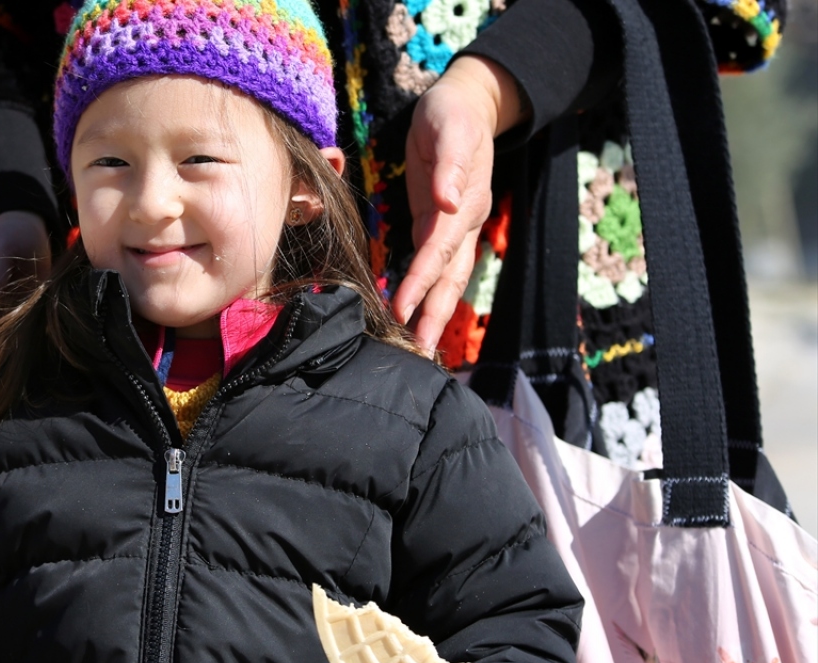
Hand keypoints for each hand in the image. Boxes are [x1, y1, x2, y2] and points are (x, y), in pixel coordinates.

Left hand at [396, 55, 527, 352]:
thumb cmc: (453, 114)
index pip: (439, 250)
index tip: (401, 308)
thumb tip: (448, 200)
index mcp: (464, 204)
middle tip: (418, 350)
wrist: (467, 106)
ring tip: (418, 344)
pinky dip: (425, 291)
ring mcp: (452, 227)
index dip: (421, 280)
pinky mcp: (437, 225)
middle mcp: (462, 223)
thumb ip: (450, 164)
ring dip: (432, 311)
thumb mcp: (450, 129)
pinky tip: (411, 312)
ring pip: (446, 277)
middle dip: (434, 314)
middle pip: (450, 277)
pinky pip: (434, 266)